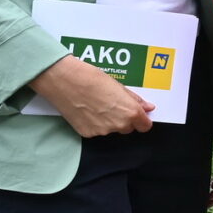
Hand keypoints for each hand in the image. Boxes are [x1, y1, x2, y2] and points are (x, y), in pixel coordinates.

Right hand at [30, 54, 153, 137]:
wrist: (64, 80)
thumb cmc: (91, 78)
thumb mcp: (118, 85)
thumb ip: (134, 100)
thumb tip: (148, 107)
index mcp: (130, 112)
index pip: (145, 126)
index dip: (142, 120)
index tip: (138, 115)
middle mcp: (118, 125)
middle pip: (128, 128)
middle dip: (124, 119)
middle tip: (112, 105)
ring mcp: (102, 131)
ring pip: (112, 129)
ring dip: (109, 121)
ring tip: (97, 105)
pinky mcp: (87, 133)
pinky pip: (97, 131)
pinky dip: (94, 123)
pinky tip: (87, 110)